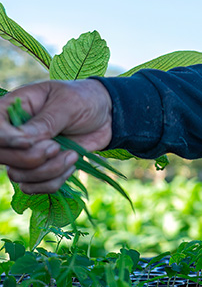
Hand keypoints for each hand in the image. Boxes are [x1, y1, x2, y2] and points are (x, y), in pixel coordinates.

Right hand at [0, 79, 112, 193]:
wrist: (106, 115)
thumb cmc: (84, 100)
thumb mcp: (68, 103)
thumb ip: (47, 121)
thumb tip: (24, 140)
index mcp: (13, 108)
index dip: (7, 141)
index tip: (29, 143)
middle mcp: (14, 133)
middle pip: (2, 157)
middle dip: (32, 159)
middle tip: (57, 147)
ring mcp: (24, 152)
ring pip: (18, 175)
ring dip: (49, 171)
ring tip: (72, 155)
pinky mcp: (39, 167)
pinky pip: (32, 187)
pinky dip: (53, 182)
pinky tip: (71, 166)